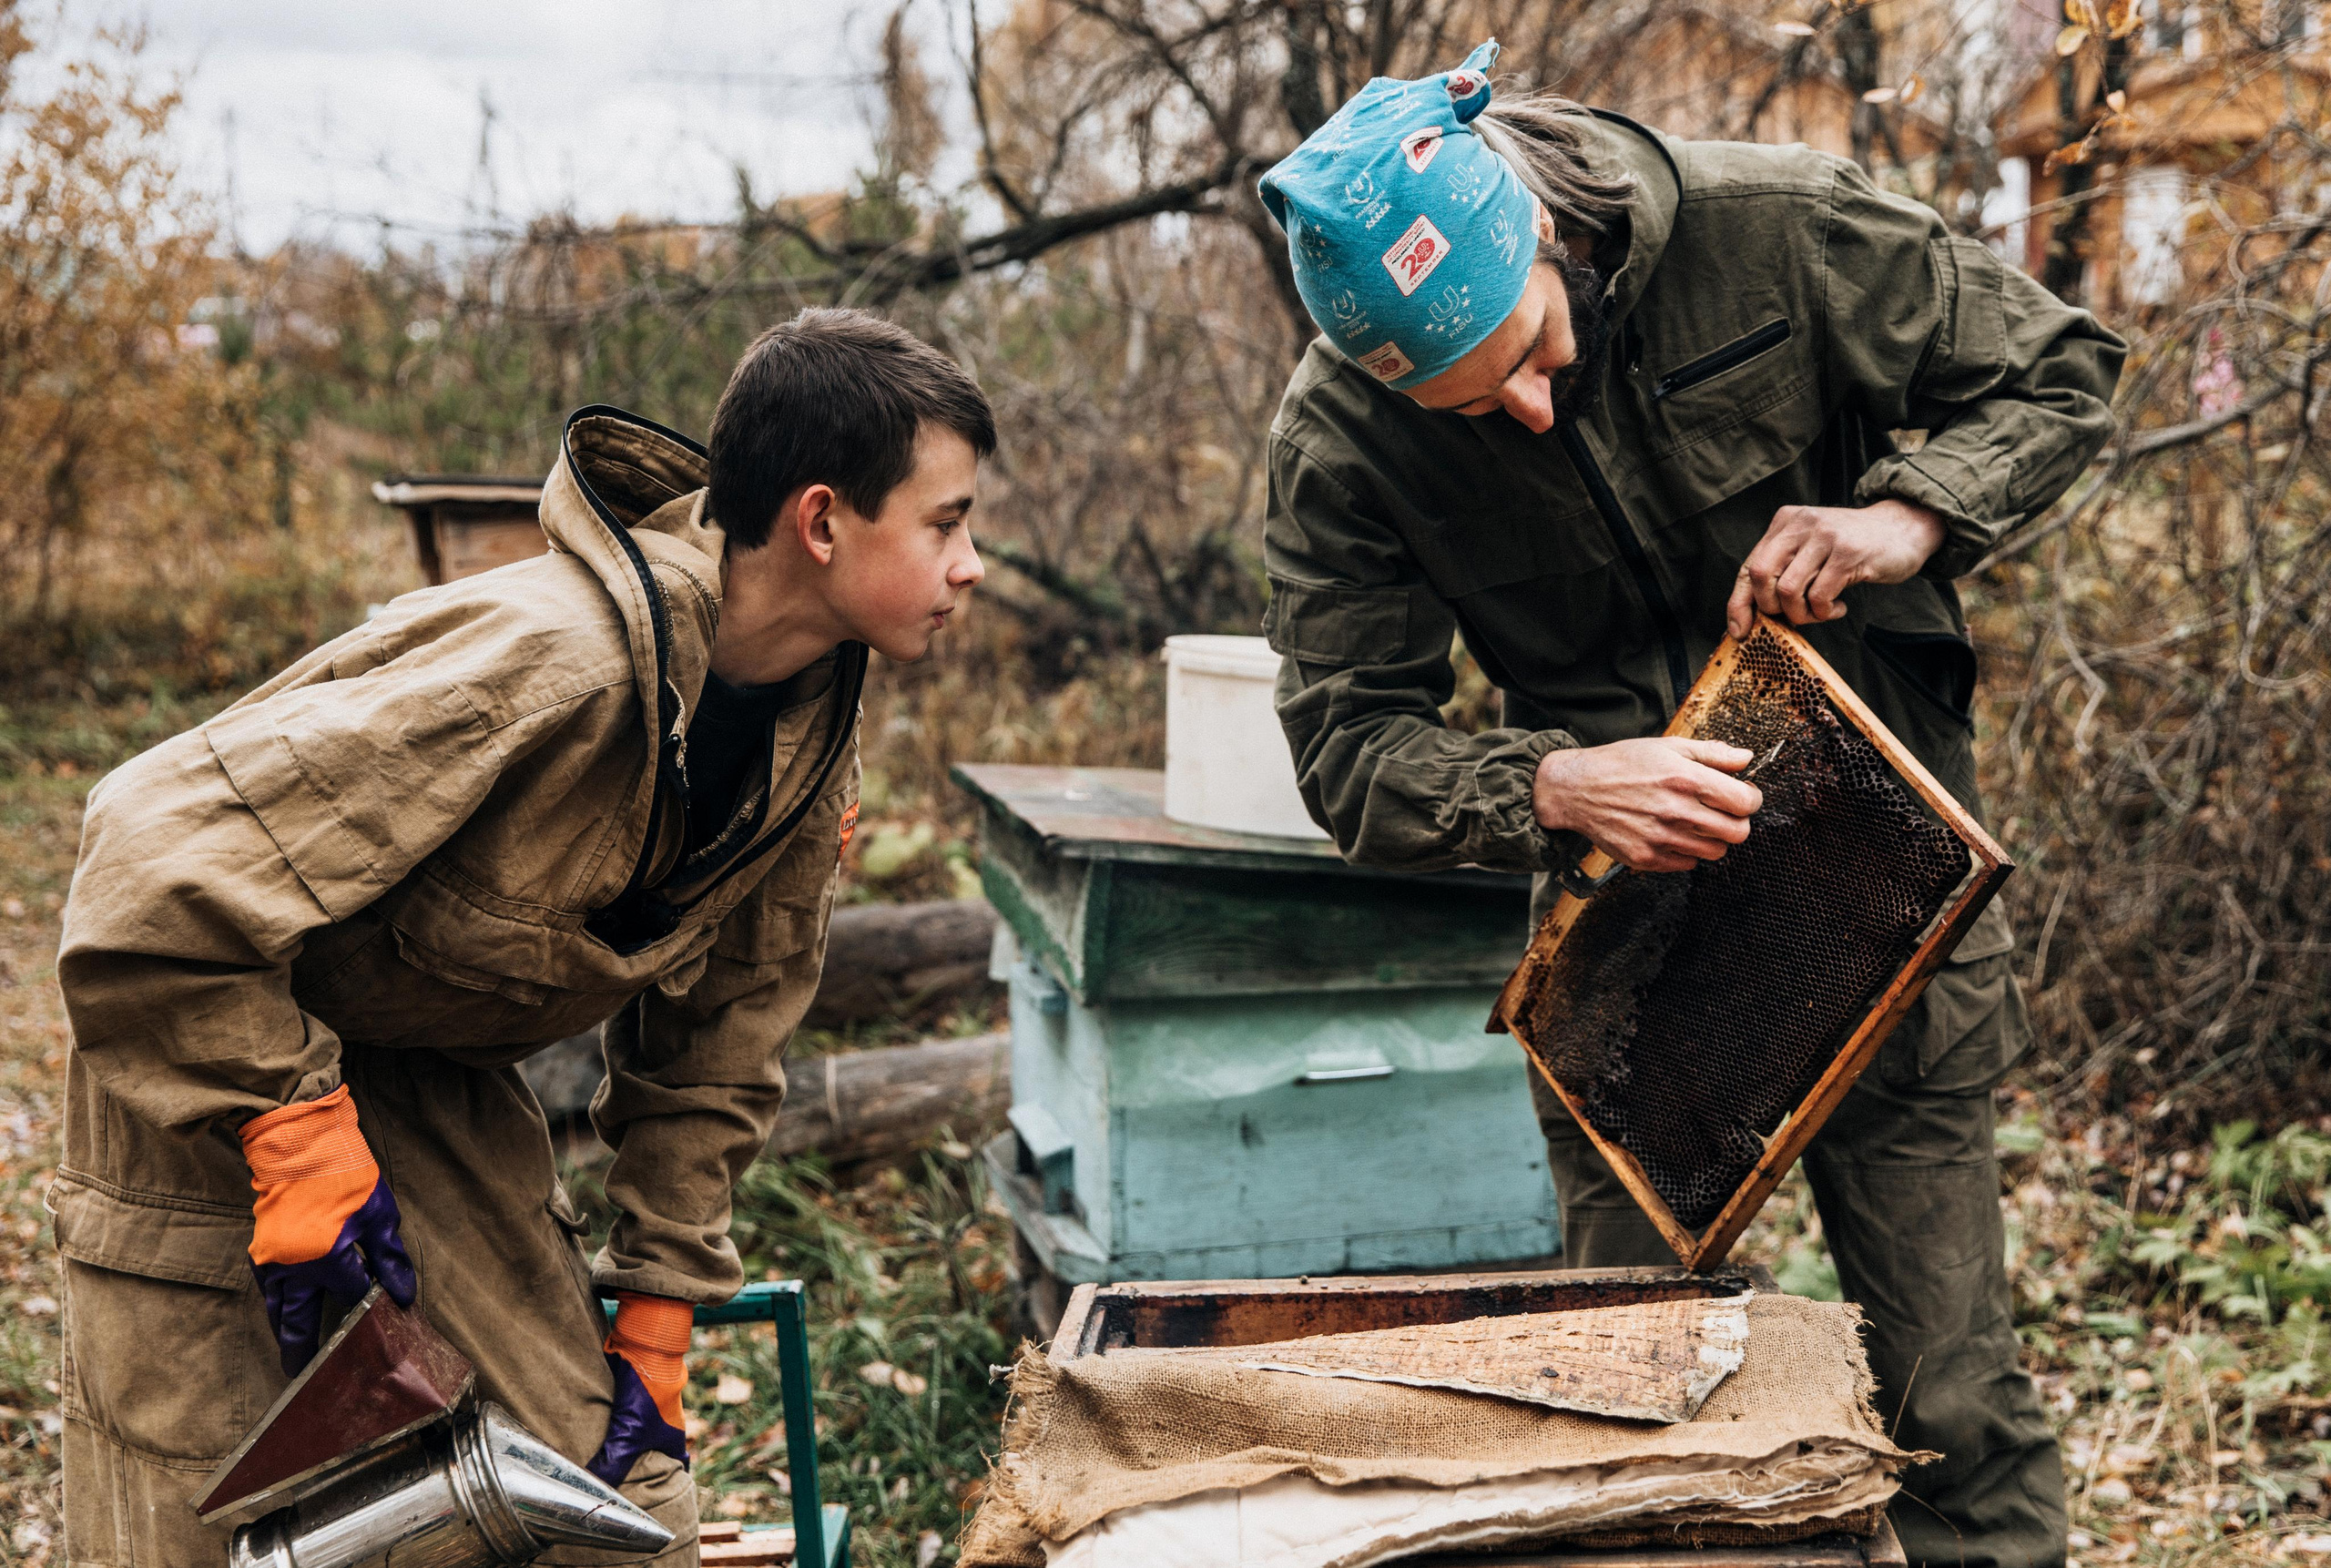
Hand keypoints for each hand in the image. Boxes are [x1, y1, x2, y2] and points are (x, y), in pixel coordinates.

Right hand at [240, 1085, 417, 1375]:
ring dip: (287, 1332)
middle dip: (306, 1351)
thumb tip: (404, 1295)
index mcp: (329, 1261)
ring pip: (278, 1311)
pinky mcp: (262, 1250)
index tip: (382, 1324)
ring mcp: (273, 1262)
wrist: (300, 1144)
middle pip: (301, 1323)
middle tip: (308, 1377)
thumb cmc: (345, 1175)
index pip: (353, 1300)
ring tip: (294, 1355)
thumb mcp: (379, 1215)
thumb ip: (390, 1259)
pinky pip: (268, 1290)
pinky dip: (276, 1306)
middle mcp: (295, 1269)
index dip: (369, 1312)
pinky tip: (283, 1312)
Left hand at [589, 1293, 692, 1486]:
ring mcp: (646, 1409)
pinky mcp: (628, 1395)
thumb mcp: (629, 1433)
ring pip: (632, 1433)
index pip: (677, 1466)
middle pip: (652, 1451)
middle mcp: (662, 1425)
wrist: (643, 1345)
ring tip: (598, 1457)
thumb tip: (593, 1484)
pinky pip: (616, 1416)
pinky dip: (606, 1424)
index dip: (671, 1480)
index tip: (660, 1494)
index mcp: (671, 1438)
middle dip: (637, 1465)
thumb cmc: (650, 1391)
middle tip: (618, 1479)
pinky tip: (588, 1431)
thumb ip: (613, 1461)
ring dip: (618, 1443)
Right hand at [1533, 738, 1763, 873]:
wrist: (1577, 790)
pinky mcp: (1647, 859)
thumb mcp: (1667, 746)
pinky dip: (1686, 852)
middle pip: (1738, 833)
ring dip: (1712, 838)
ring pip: (1716, 852)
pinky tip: (1671, 833)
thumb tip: (1746, 758)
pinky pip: (1688, 864)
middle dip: (1736, 821)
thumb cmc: (1622, 764)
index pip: (1746, 803)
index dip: (1750, 799)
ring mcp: (1661, 839)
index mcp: (1686, 779)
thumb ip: (1711, 754)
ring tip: (1694, 822)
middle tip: (1722, 811)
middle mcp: (1676, 811)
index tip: (1742, 795)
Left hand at [1724, 499, 1945, 637]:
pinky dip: (1825, 612)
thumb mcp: (1812, 550)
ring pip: (1788, 590)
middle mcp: (1800, 523)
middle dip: (1771, 608)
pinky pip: (1819, 596)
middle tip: (1795, 615)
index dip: (1739, 602)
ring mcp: (1824, 536)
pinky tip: (1838, 607)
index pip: (1748, 566)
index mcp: (1785, 522)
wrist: (1904, 527)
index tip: (1739, 631)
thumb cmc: (1852, 548)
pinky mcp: (1847, 553)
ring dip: (1802, 614)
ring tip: (1821, 612)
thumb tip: (1749, 616)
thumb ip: (1784, 571)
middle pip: (1760, 575)